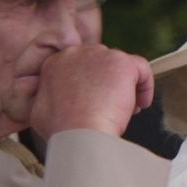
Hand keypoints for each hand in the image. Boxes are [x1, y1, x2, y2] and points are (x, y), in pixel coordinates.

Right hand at [28, 44, 152, 138]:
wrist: (79, 133)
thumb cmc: (61, 129)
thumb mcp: (41, 110)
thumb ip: (49, 96)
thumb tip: (57, 100)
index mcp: (56, 62)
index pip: (81, 66)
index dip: (92, 85)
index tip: (96, 102)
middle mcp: (77, 53)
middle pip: (102, 64)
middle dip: (109, 84)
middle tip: (113, 107)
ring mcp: (100, 55)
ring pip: (121, 66)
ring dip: (125, 87)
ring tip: (127, 110)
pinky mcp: (122, 64)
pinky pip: (142, 70)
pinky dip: (145, 87)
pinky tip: (140, 105)